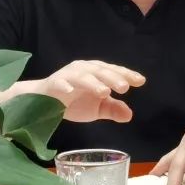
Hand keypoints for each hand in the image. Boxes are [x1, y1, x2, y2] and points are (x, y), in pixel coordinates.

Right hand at [0, 60, 144, 122]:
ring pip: (83, 76)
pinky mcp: (54, 83)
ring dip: (93, 82)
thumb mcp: (96, 108)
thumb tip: (129, 115)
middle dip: (113, 78)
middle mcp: (84, 70)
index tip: (141, 81)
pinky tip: (71, 92)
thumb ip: (112, 109)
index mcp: (96, 73)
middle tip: (125, 87)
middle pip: (101, 71)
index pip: (114, 72)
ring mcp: (68, 75)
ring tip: (105, 92)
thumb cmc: (73, 102)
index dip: (126, 75)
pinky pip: (60, 83)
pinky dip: (65, 86)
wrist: (44, 102)